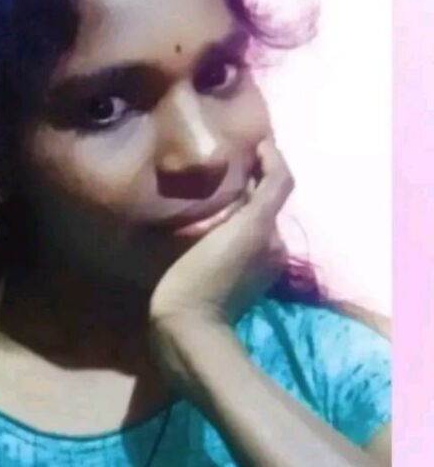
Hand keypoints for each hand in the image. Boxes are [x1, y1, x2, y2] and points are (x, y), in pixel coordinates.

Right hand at [148, 136, 292, 329]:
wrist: (187, 327)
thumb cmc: (210, 274)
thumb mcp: (248, 228)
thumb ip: (267, 193)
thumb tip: (271, 154)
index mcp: (271, 234)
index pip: (279, 184)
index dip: (271, 159)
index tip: (251, 139)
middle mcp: (268, 247)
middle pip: (262, 202)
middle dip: (249, 180)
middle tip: (220, 159)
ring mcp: (249, 264)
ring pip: (248, 219)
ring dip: (235, 201)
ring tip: (206, 185)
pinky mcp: (228, 277)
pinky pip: (233, 237)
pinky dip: (226, 222)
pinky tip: (201, 219)